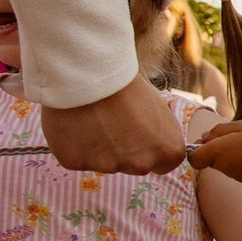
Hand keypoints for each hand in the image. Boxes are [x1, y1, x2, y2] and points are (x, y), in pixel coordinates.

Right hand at [42, 77, 191, 174]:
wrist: (90, 74)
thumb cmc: (127, 85)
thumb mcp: (158, 109)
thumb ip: (158, 134)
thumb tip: (154, 140)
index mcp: (168, 151)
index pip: (163, 165)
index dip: (149, 149)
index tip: (138, 135)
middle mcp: (141, 165)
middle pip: (132, 165)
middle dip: (123, 150)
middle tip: (110, 122)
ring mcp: (108, 166)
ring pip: (102, 162)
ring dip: (97, 147)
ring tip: (91, 118)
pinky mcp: (76, 162)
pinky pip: (75, 157)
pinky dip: (73, 145)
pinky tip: (73, 123)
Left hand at [188, 120, 241, 191]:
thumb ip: (219, 130)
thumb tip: (204, 137)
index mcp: (217, 151)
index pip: (194, 158)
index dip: (197, 150)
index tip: (209, 140)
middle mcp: (223, 167)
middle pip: (211, 160)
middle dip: (217, 151)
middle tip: (236, 138)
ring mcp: (236, 176)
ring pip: (226, 166)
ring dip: (232, 156)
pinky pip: (240, 171)